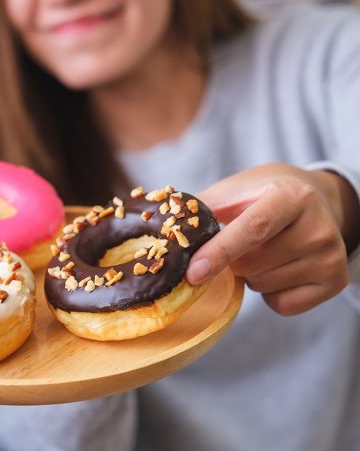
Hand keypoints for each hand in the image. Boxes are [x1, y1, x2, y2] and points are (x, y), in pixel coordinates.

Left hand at [185, 163, 359, 315]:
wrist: (315, 200)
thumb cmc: (262, 196)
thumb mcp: (233, 191)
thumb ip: (200, 210)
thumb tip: (161, 232)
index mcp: (289, 196)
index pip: (252, 229)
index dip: (219, 253)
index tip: (192, 274)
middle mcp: (317, 225)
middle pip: (252, 264)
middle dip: (232, 261)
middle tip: (242, 242)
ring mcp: (330, 255)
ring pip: (263, 286)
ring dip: (250, 275)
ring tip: (264, 250)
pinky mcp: (335, 280)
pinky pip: (281, 304)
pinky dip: (269, 294)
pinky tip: (279, 268)